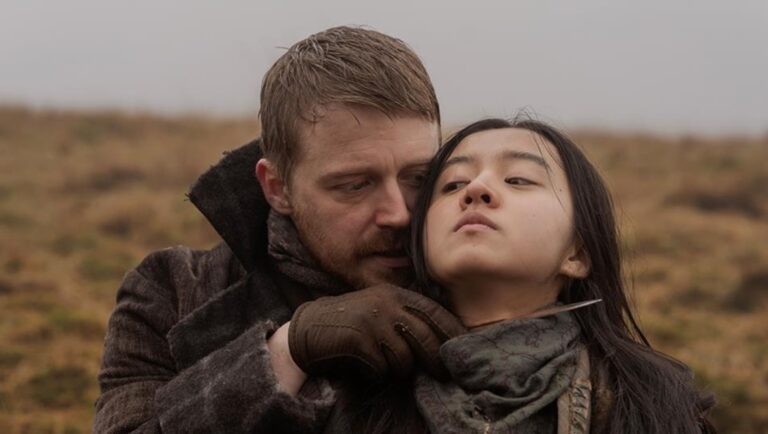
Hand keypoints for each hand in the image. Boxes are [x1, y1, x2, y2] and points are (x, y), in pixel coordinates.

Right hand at [288, 284, 465, 381]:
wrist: (308, 329)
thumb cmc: (350, 324)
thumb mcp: (380, 310)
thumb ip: (406, 317)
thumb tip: (442, 341)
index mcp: (395, 294)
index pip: (435, 312)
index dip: (452, 332)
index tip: (464, 349)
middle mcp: (387, 303)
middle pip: (425, 337)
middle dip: (436, 360)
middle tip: (442, 374)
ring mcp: (372, 321)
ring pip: (405, 358)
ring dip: (398, 369)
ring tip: (384, 365)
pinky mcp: (359, 340)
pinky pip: (382, 368)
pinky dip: (377, 373)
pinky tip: (366, 367)